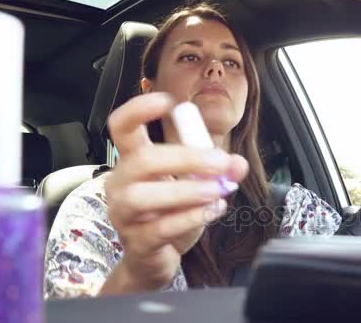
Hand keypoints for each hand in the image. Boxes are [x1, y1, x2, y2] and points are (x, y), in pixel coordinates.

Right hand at [99, 92, 248, 293]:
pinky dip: (190, 218)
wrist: (156, 258)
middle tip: (220, 162)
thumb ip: (219, 171)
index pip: (122, 127)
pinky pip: (159, 228)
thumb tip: (238, 163)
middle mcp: (121, 183)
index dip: (138, 110)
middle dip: (185, 157)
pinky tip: (212, 211)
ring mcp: (125, 214)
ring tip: (217, 191)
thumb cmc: (171, 214)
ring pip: (142, 196)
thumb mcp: (198, 186)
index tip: (168, 101)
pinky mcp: (137, 242)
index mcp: (134, 161)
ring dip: (185, 190)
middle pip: (142, 160)